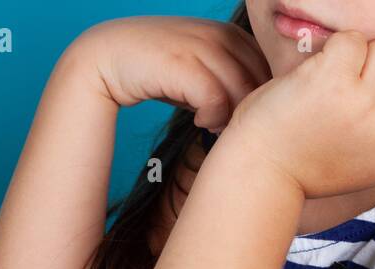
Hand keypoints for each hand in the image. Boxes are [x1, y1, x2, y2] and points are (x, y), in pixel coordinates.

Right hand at [70, 16, 270, 132]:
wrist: (107, 58)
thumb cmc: (155, 69)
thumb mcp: (197, 69)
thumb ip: (226, 81)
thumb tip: (253, 111)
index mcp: (229, 33)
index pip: (267, 69)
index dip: (261, 100)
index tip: (243, 120)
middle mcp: (219, 34)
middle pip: (259, 81)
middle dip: (250, 111)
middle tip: (229, 128)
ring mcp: (202, 46)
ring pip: (241, 91)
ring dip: (231, 117)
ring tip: (212, 126)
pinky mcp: (184, 63)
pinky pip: (217, 99)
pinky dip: (211, 117)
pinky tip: (198, 121)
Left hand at [226, 33, 374, 197]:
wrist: (263, 173)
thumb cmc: (310, 163)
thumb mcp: (371, 160)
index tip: (367, 106)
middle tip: (346, 94)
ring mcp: (367, 103)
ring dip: (361, 57)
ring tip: (331, 84)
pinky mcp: (336, 80)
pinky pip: (351, 40)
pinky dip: (332, 50)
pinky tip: (314, 77)